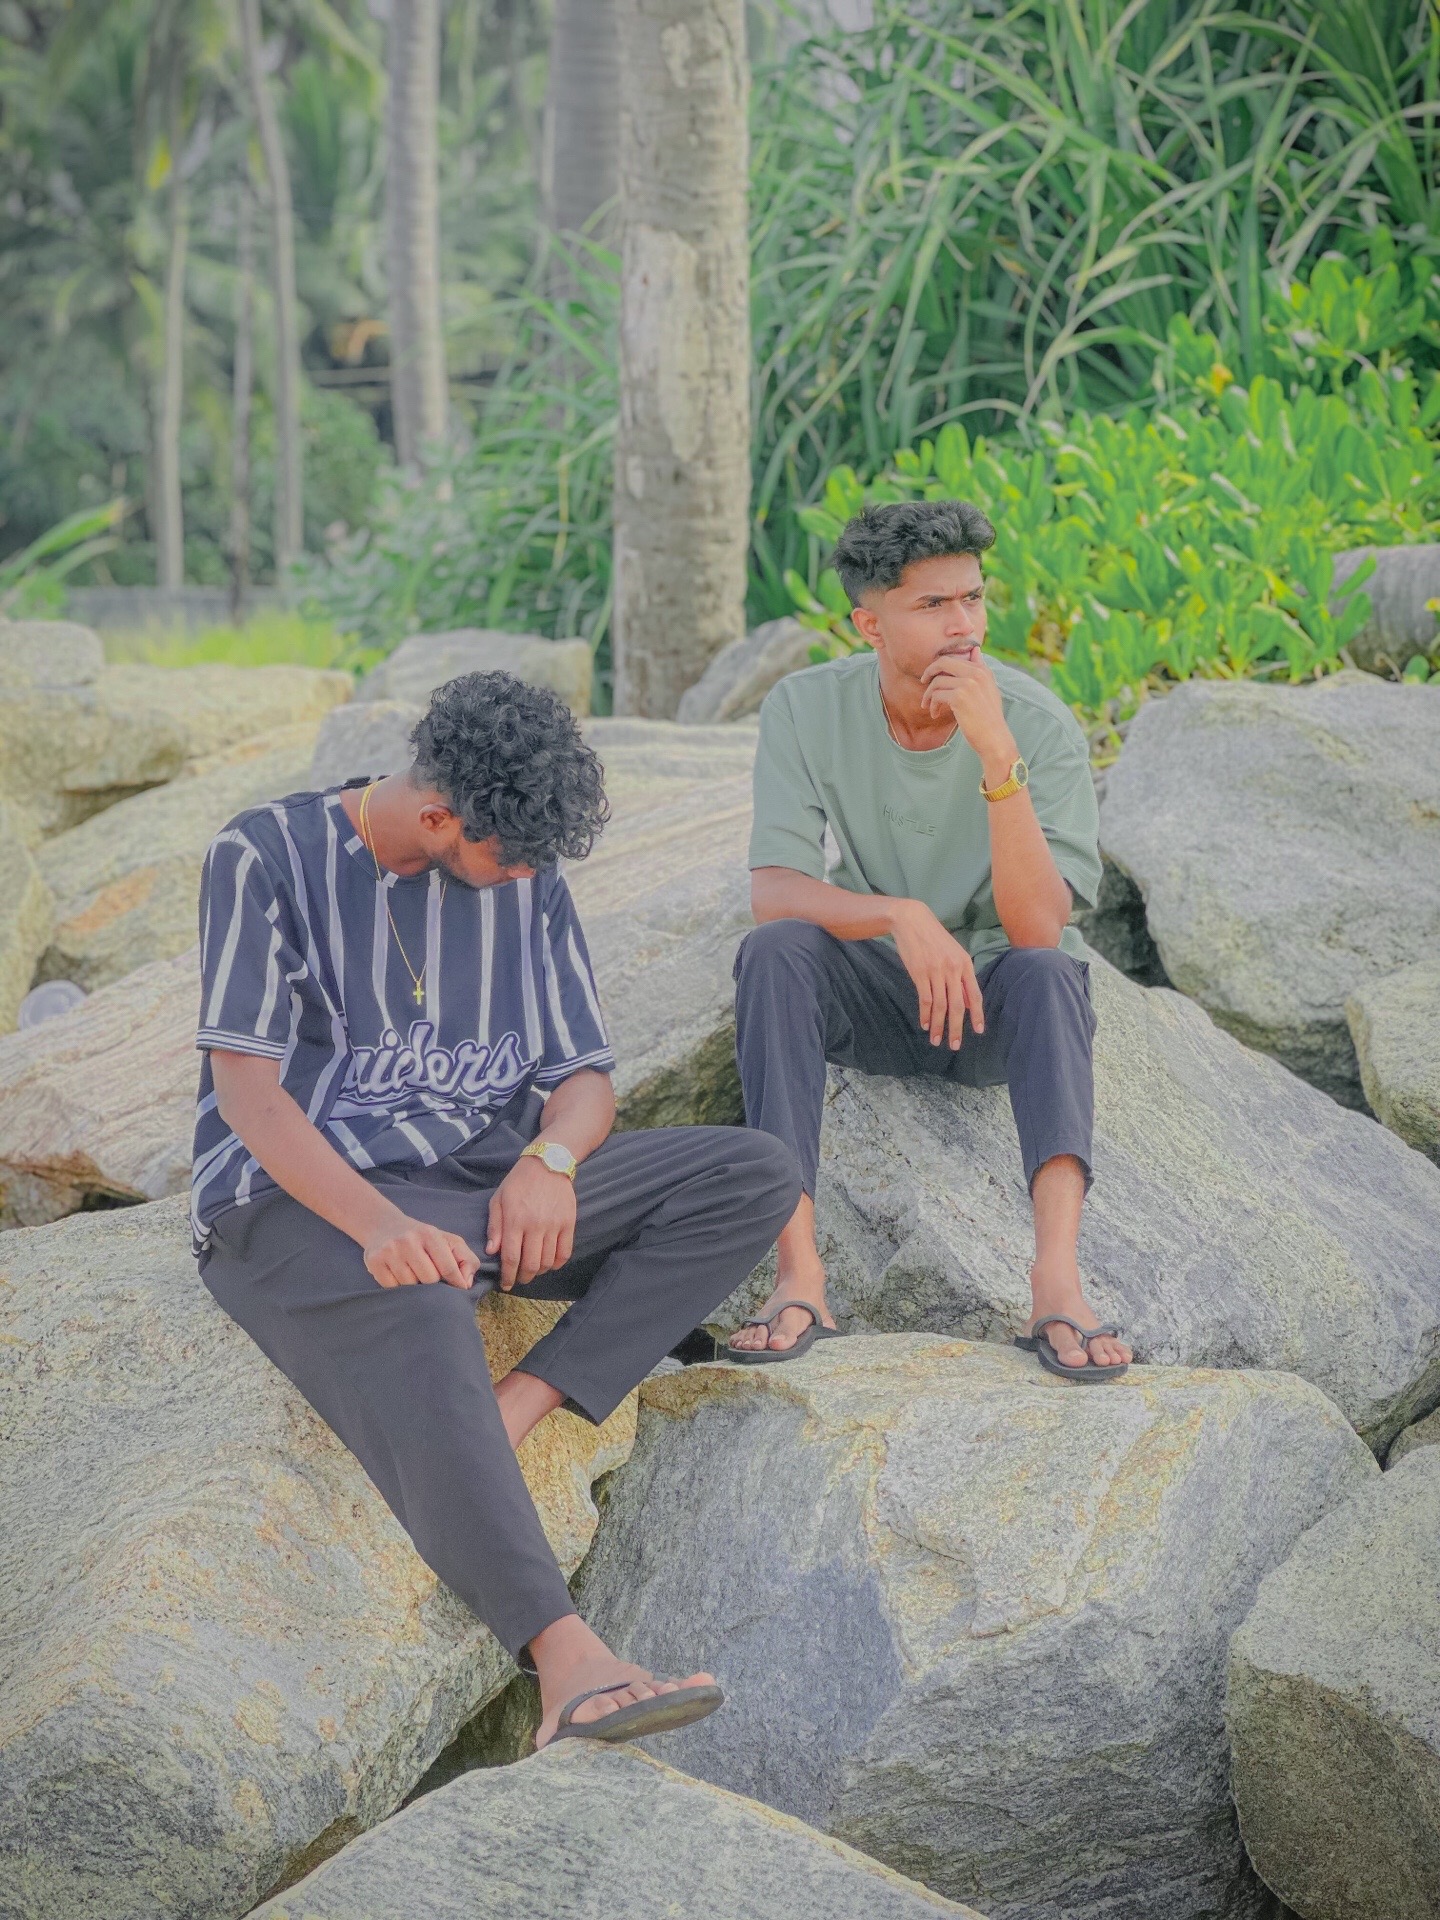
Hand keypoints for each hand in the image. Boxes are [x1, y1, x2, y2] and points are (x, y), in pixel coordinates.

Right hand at [363, 1207, 479, 1289]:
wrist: (384, 1226)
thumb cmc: (422, 1238)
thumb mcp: (447, 1241)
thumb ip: (466, 1259)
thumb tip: (466, 1283)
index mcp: (429, 1234)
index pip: (448, 1268)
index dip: (456, 1282)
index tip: (458, 1288)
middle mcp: (408, 1241)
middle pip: (429, 1280)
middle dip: (432, 1282)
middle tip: (428, 1273)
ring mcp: (389, 1251)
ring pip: (410, 1286)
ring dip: (414, 1285)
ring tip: (412, 1271)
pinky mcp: (374, 1261)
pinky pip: (392, 1288)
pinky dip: (397, 1286)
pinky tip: (397, 1273)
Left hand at [487, 1156, 577, 1290]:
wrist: (548, 1164)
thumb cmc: (519, 1181)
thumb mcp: (498, 1199)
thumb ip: (495, 1226)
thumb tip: (492, 1251)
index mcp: (515, 1220)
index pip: (511, 1258)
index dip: (508, 1276)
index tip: (506, 1284)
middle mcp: (535, 1226)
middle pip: (531, 1264)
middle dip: (523, 1277)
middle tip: (519, 1279)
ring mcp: (554, 1225)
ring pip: (548, 1261)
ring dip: (539, 1272)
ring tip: (533, 1271)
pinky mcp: (569, 1223)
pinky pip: (565, 1252)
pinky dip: (557, 1264)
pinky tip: (550, 1263)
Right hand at [890, 900, 984, 1048]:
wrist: (913, 921)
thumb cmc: (934, 938)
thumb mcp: (953, 953)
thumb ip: (961, 976)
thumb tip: (966, 1002)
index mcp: (965, 964)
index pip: (974, 995)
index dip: (977, 1015)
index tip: (978, 1031)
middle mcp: (953, 969)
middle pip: (957, 1006)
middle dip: (956, 1028)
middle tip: (954, 1045)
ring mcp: (936, 972)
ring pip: (940, 1006)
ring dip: (938, 1026)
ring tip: (936, 1040)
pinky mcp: (920, 973)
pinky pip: (925, 999)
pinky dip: (925, 1014)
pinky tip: (925, 1024)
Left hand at [919, 647, 1014, 771]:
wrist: (994, 738)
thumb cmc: (989, 717)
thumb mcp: (989, 689)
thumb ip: (980, 668)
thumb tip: (975, 649)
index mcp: (983, 670)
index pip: (955, 658)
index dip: (940, 666)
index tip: (934, 677)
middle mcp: (976, 673)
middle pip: (943, 662)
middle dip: (929, 671)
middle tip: (923, 682)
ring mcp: (968, 684)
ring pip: (937, 682)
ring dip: (929, 695)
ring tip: (929, 706)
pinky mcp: (959, 697)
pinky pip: (937, 695)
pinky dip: (932, 705)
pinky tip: (935, 714)